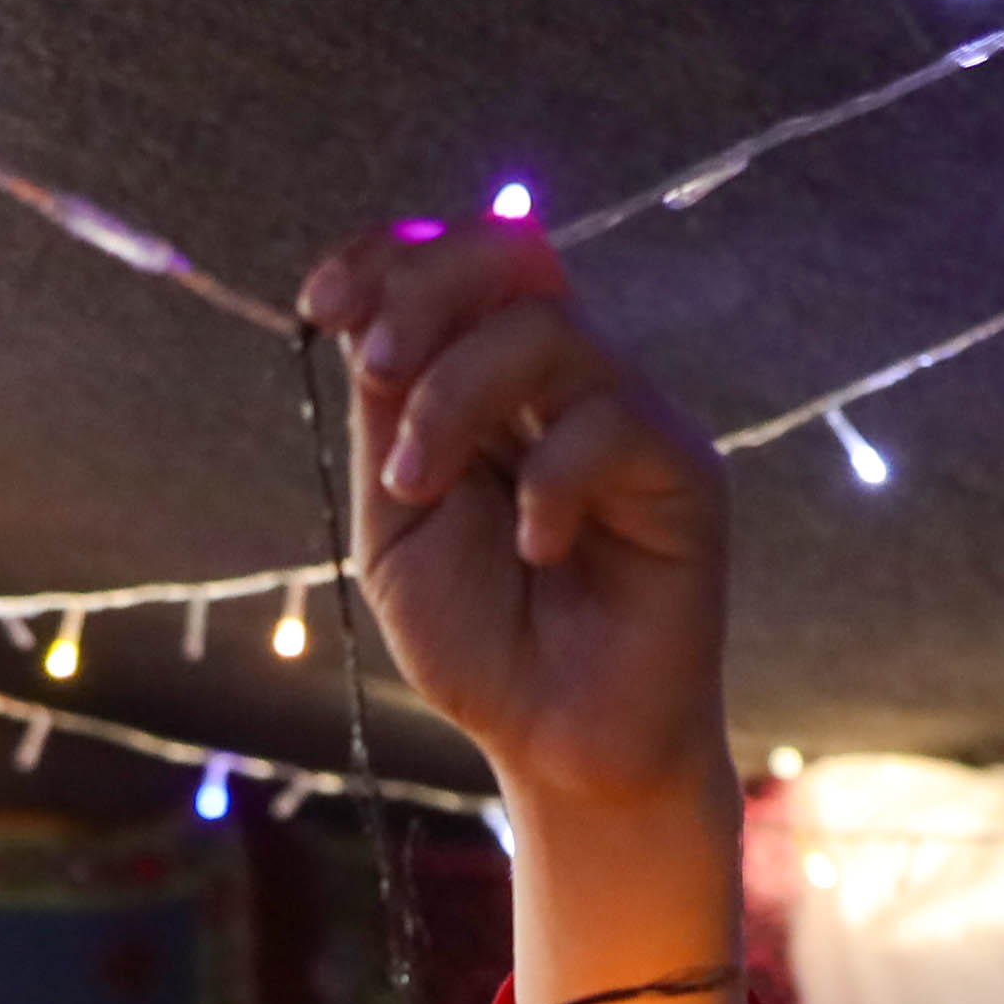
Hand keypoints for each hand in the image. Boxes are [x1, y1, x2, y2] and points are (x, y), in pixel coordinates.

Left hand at [293, 218, 732, 828]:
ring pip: (547, 328)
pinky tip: (534, 549)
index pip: (459, 261)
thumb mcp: (396, 523)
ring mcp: (630, 418)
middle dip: (422, 295)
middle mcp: (570, 381)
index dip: (388, 255)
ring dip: (455, 397)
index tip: (320, 304)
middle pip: (510, 256)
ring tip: (419, 486)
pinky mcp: (683, 473)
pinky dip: (546, 482)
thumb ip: (391, 417)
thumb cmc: (482, 644)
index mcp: (497, 381)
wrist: (558, 748)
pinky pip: (608, 423)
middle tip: (375, 371)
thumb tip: (368, 309)